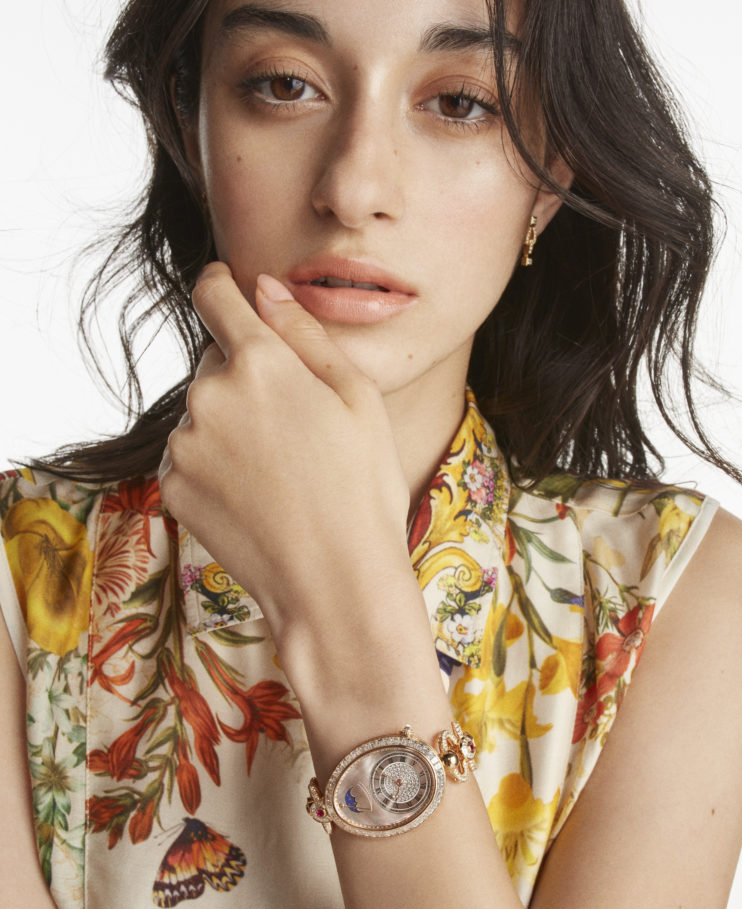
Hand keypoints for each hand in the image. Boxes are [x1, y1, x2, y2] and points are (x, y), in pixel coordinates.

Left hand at [158, 263, 411, 646]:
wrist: (333, 582)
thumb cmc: (362, 488)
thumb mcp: (357, 397)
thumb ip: (304, 332)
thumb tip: (262, 287)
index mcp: (259, 362)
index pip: (214, 295)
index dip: (221, 286)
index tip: (227, 289)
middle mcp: (209, 395)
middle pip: (215, 361)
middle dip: (245, 376)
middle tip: (294, 425)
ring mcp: (185, 443)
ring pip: (202, 411)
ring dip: (229, 424)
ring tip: (279, 470)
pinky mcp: (172, 485)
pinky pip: (189, 453)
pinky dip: (214, 464)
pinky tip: (255, 494)